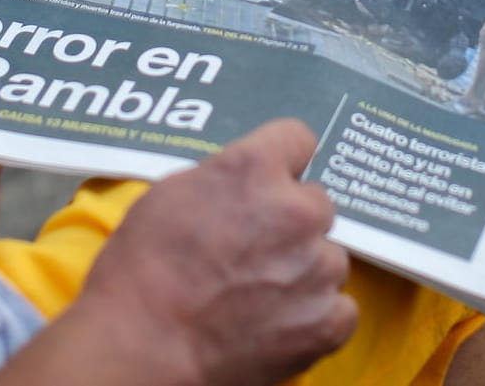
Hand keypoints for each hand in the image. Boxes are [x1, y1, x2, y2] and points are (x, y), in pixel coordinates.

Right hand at [67, 121, 354, 385]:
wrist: (144, 345)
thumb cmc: (143, 270)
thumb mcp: (170, 194)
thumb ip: (223, 179)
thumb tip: (245, 184)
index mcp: (254, 169)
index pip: (297, 138)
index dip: (281, 160)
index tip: (271, 179)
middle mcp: (296, 211)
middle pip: (315, 203)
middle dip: (290, 221)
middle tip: (252, 248)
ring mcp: (317, 268)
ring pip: (328, 256)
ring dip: (303, 269)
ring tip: (258, 292)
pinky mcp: (326, 321)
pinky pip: (341, 307)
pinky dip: (317, 315)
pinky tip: (280, 321)